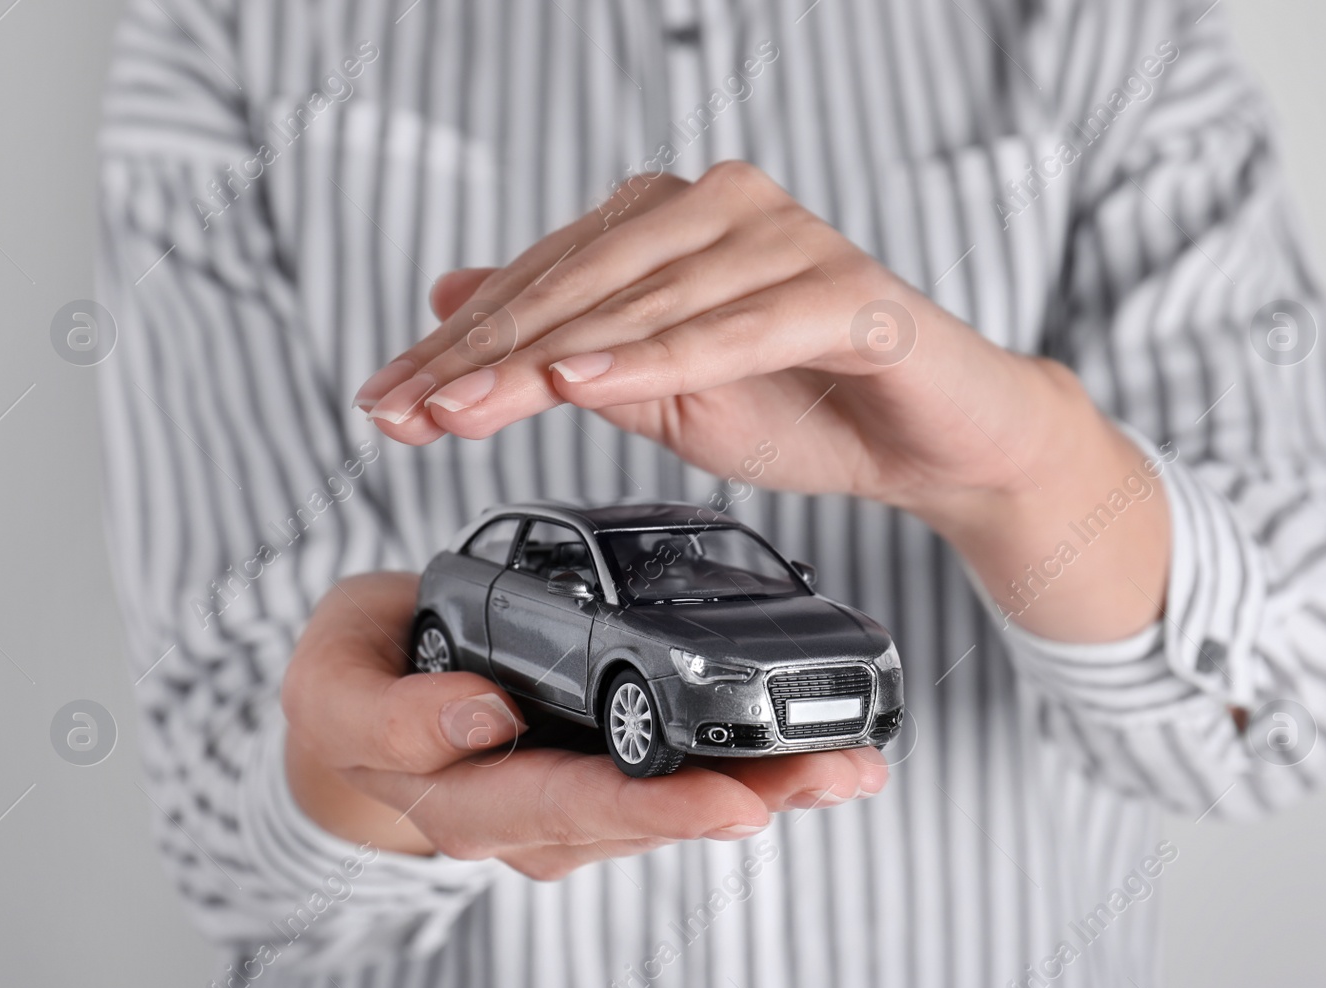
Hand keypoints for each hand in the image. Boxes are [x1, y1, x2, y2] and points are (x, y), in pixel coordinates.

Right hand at [281, 572, 889, 879]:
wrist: (367, 698)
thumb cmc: (353, 682)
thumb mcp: (333, 687)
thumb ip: (389, 713)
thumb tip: (482, 716)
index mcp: (462, 799)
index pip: (560, 809)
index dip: (646, 808)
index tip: (730, 801)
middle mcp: (531, 815)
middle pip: (645, 814)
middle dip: (743, 796)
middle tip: (828, 777)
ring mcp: (574, 797)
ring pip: (676, 798)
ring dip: (768, 781)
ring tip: (851, 761)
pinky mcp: (605, 768)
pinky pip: (679, 770)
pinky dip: (750, 755)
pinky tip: (818, 745)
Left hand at [353, 161, 1060, 512]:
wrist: (937, 442)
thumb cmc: (806, 406)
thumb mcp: (659, 389)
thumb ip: (566, 343)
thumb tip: (453, 296)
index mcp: (674, 219)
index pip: (546, 278)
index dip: (460, 344)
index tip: (388, 400)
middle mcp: (725, 207)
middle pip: (580, 282)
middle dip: (482, 355)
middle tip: (408, 410)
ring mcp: (788, 239)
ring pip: (644, 301)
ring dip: (549, 359)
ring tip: (468, 406)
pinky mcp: (845, 291)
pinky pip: (735, 327)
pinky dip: (659, 358)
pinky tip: (585, 382)